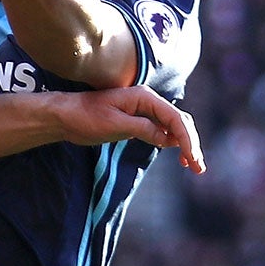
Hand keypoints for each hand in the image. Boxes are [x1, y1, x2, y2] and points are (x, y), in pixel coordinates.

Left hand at [63, 83, 204, 171]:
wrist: (65, 116)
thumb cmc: (86, 117)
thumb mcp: (115, 125)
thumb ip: (143, 129)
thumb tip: (168, 139)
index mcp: (144, 97)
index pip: (175, 118)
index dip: (187, 139)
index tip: (192, 159)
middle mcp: (147, 101)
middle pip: (179, 122)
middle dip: (191, 143)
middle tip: (199, 167)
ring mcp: (143, 111)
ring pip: (173, 126)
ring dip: (185, 144)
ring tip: (194, 166)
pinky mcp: (137, 121)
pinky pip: (161, 130)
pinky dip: (172, 143)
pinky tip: (179, 156)